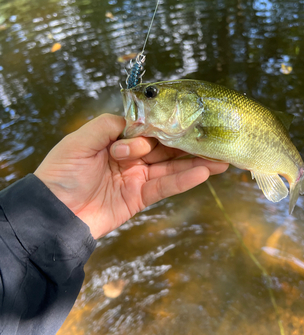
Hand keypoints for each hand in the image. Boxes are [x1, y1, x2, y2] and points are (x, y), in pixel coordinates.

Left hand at [34, 114, 228, 238]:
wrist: (53, 214)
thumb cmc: (61, 173)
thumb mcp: (80, 141)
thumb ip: (109, 126)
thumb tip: (139, 122)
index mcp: (115, 141)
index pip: (148, 129)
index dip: (165, 126)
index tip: (188, 120)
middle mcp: (129, 158)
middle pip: (164, 148)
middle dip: (189, 143)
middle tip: (216, 138)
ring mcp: (136, 178)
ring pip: (170, 168)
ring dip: (195, 163)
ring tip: (221, 157)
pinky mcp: (139, 199)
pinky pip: (164, 187)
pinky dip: (184, 181)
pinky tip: (203, 172)